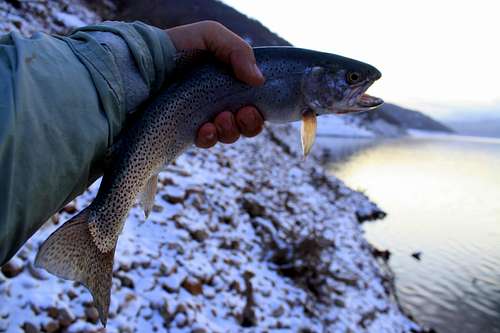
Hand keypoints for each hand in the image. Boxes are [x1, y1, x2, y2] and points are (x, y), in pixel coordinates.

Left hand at [166, 21, 264, 147]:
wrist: (141, 66)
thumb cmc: (176, 47)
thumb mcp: (209, 35)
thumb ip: (239, 50)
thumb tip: (259, 80)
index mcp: (229, 83)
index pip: (254, 103)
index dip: (258, 112)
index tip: (251, 107)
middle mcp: (219, 101)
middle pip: (247, 125)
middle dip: (249, 123)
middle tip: (241, 113)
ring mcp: (203, 117)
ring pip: (229, 135)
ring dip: (230, 130)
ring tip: (220, 118)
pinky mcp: (187, 131)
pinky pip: (206, 142)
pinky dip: (210, 138)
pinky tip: (204, 128)